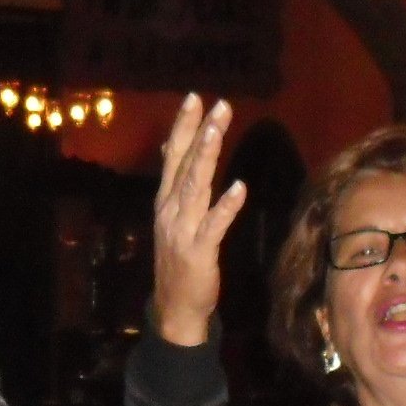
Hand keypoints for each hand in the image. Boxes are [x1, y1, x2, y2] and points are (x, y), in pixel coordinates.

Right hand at [152, 95, 246, 346]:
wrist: (175, 308)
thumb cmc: (180, 261)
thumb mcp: (173, 219)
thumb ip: (177, 186)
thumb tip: (175, 151)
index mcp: (165, 201)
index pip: (173, 156)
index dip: (183, 127)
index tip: (195, 98)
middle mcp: (171, 210)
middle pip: (185, 164)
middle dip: (199, 133)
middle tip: (216, 106)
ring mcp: (182, 230)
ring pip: (195, 187)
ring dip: (206, 157)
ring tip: (217, 131)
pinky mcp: (198, 251)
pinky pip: (214, 225)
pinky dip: (226, 206)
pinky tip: (239, 187)